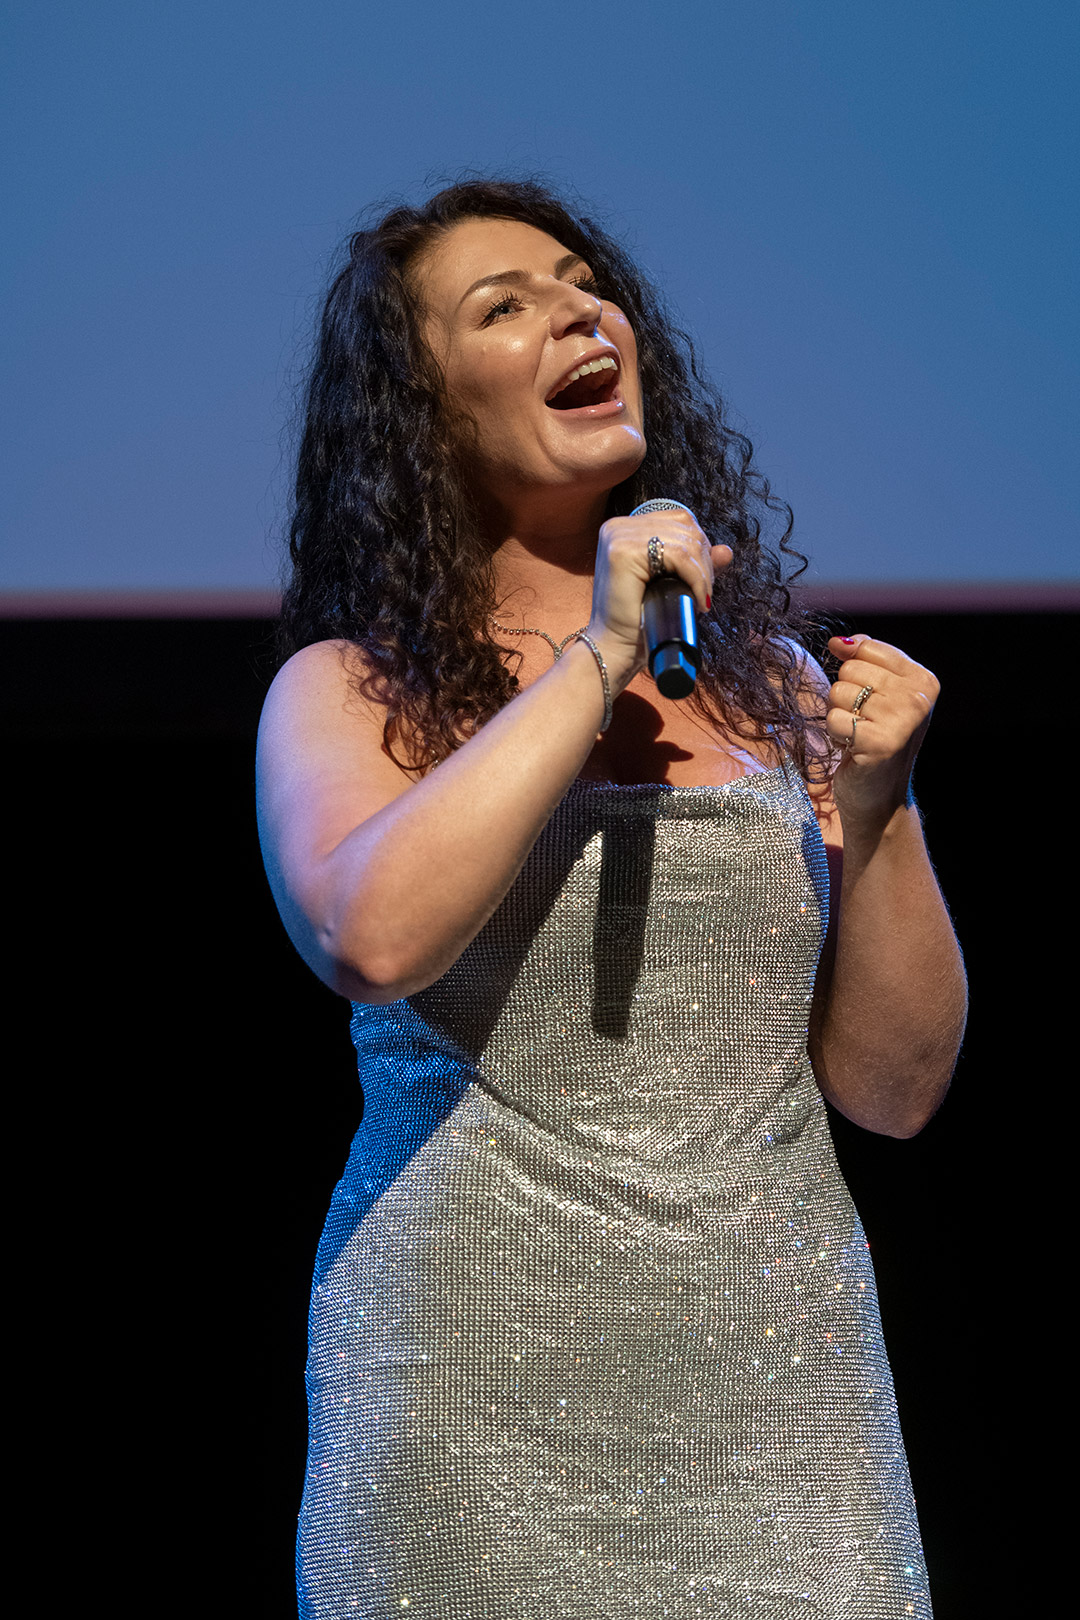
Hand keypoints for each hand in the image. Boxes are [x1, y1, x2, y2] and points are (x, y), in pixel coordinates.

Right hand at [588, 508, 732, 687]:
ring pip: (685, 541)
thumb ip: (696, 565)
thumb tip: (726, 551)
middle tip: (704, 593)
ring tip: (701, 599)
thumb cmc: (639, 621)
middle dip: (704, 561)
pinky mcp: (623, 551)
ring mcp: (618, 536)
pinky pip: (678, 555)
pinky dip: (696, 578)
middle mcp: (618, 527)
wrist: (615, 649)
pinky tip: (697, 599)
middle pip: (684, 526)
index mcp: (626, 529)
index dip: (699, 547)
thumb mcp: (672, 585)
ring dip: (703, 573)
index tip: (703, 580)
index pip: (678, 519)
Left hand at [825, 635, 939, 825]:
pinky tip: (853, 749)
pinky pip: (835, 720)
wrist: (880, 798)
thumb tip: (837, 642)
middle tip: (863, 722)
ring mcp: (903, 721)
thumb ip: (863, 660)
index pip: (866, 647)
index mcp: (924, 680)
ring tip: (858, 735)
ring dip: (839, 716)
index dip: (854, 671)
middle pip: (850, 670)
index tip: (868, 698)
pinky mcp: (881, 744)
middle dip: (845, 696)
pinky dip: (836, 735)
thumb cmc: (876, 740)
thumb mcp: (880, 694)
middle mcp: (919, 698)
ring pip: (838, 693)